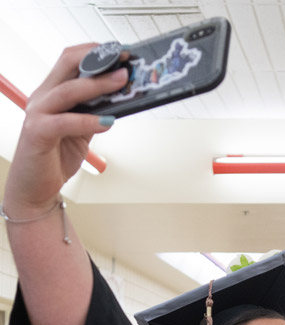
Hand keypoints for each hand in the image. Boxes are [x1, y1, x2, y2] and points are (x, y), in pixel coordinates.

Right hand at [3, 44, 128, 217]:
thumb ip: (95, 114)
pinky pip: (66, 122)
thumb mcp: (82, 131)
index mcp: (53, 93)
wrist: (36, 189)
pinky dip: (88, 120)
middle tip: (125, 62)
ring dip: (98, 85)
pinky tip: (108, 121)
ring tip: (122, 83)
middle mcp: (43, 97)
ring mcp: (38, 113)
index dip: (95, 52)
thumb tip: (121, 101)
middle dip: (98, 60)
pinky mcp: (38, 133)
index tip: (122, 53)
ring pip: (68, 90)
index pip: (71, 60)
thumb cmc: (56, 158)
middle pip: (67, 64)